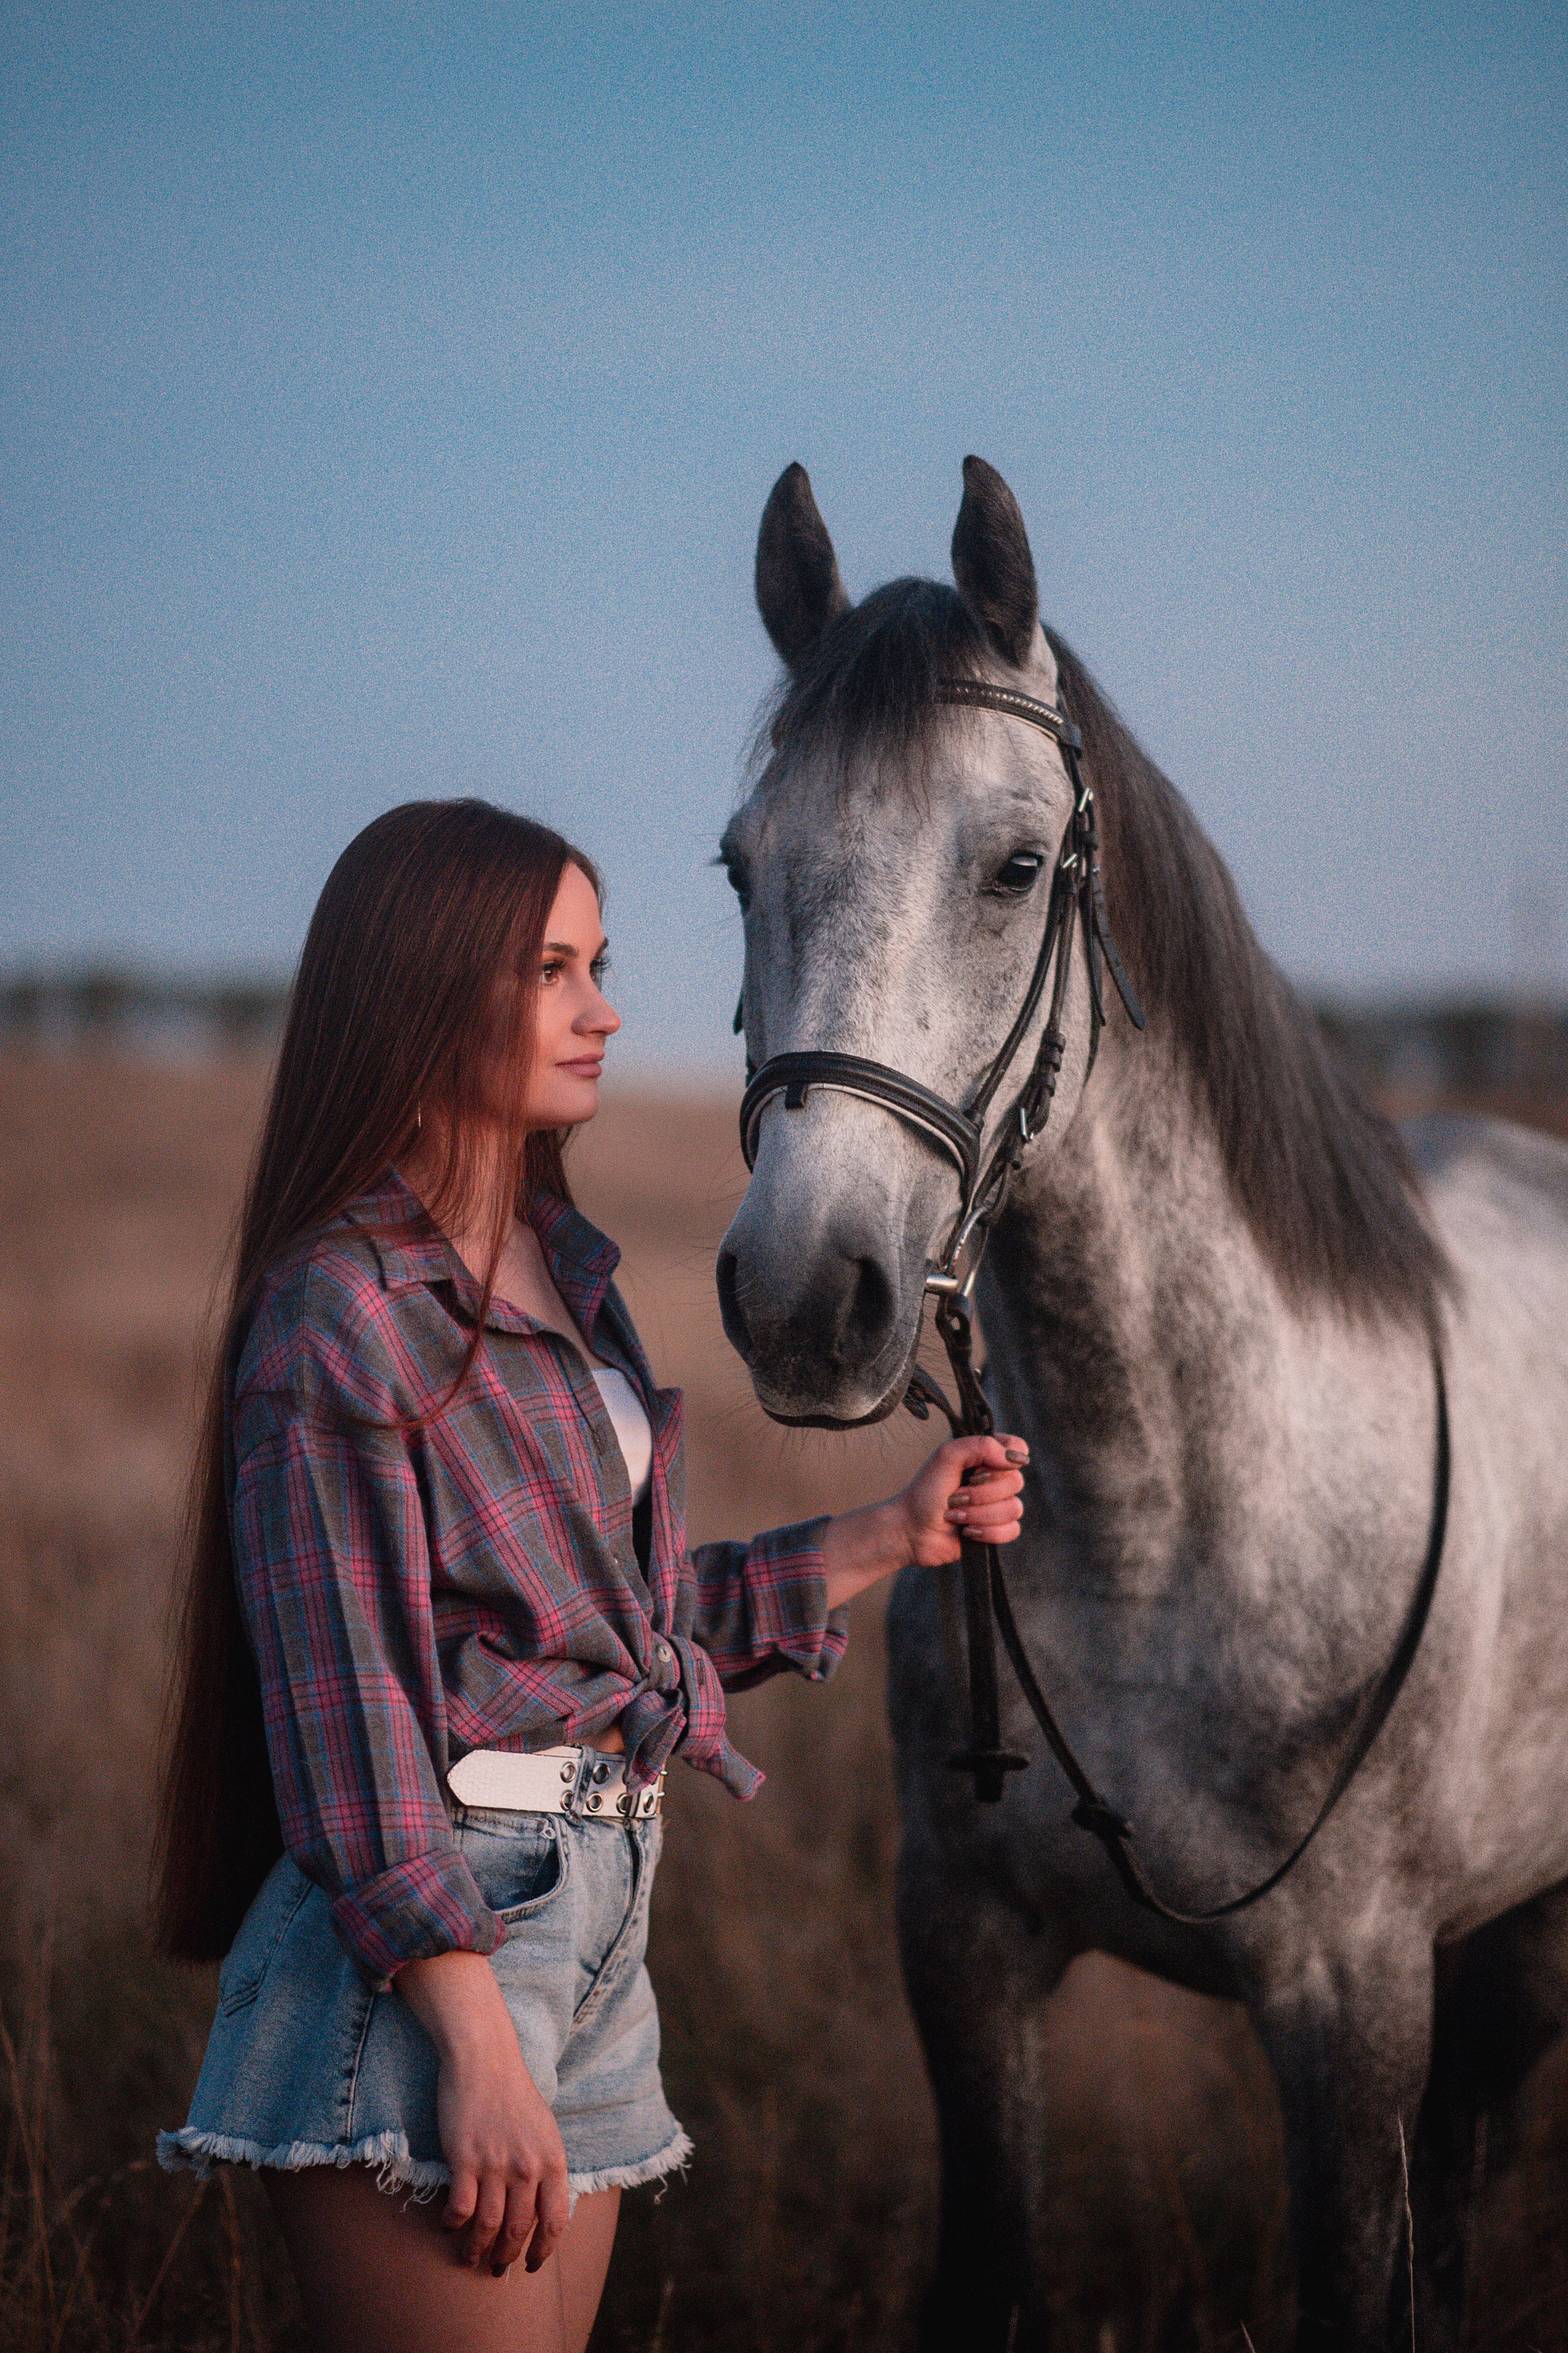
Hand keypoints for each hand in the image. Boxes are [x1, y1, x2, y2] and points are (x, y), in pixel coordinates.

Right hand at [395, 1949, 568, 2275]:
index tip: (533, 2265)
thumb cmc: (513, 2094)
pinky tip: (448, 2226)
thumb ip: (545, 2167)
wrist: (485, 2058)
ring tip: (469, 2258)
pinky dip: (453, 2224)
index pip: (555, 2221)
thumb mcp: (544, 2130)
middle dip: (507, 2258)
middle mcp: (528, 2167)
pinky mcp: (465, 2159)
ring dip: (477, 2249)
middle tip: (496, 2270)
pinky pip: (460, 2208)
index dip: (544, 2250)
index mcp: (553, 2160)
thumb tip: (542, 2207)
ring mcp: (496, 2164)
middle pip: (519, 2230)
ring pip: (488, 2226)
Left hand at [820, 1433, 1028, 1608]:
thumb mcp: (947, 1456)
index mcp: (984, 1456)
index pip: (1017, 1447)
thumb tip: (1014, 1458)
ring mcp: (997, 1505)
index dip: (1006, 1458)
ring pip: (1014, 1508)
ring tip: (955, 1514)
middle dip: (981, 1493)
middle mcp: (994, 1479)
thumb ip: (981, 1446)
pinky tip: (967, 1531)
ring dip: (979, 1514)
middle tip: (956, 1495)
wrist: (911, 1529)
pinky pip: (1012, 1530)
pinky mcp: (996, 1530)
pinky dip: (987, 1532)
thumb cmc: (925, 1491)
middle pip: (1016, 1482)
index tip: (980, 1468)